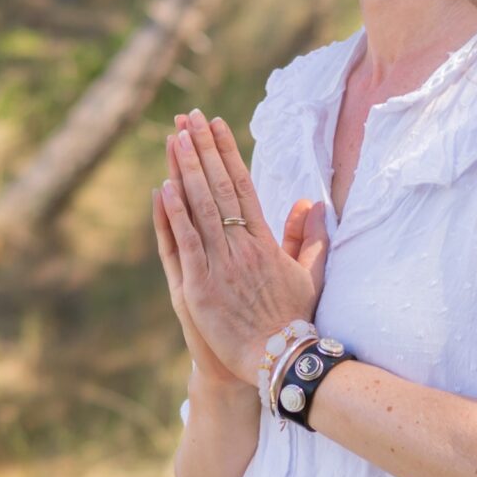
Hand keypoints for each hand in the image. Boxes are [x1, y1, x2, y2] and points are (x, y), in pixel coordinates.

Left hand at [156, 110, 325, 379]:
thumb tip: (312, 204)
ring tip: (173, 136)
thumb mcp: (308, 274)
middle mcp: (242, 246)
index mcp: (264, 241)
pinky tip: (164, 186)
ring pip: (201, 207)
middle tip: (188, 116)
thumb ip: (310, 238)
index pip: (243, 185)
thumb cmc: (293, 319)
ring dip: (185, 169)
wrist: (279, 360)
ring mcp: (220, 265)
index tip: (215, 124)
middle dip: (202, 149)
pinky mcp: (200, 287)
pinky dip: (175, 213)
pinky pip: (186, 242)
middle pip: (219, 186)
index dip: (227, 152)